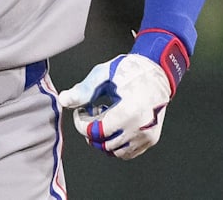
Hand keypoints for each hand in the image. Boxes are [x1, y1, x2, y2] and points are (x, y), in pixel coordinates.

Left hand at [58, 54, 172, 158]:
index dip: (81, 123)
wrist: (158, 72)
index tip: (81, 111)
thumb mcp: (104, 75)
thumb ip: (83, 90)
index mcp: (128, 112)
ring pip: (114, 151)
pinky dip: (116, 143)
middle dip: (91, 130)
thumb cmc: (131, 70)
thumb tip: (64, 100)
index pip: (95, 132)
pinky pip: (127, 152)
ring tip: (106, 118)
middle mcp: (140, 128)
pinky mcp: (151, 139)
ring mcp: (147, 136)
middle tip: (92, 112)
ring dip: (104, 138)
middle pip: (103, 143)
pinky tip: (116, 125)